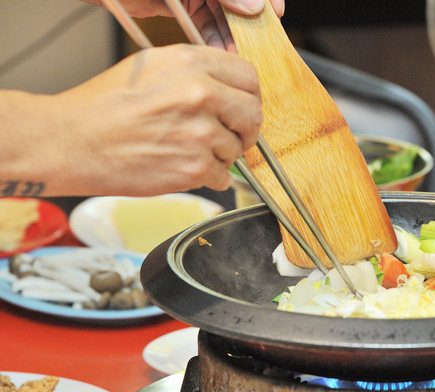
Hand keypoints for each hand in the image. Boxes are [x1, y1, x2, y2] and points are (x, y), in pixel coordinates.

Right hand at [41, 44, 261, 195]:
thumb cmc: (104, 106)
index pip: (249, 77)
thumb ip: (196, 72)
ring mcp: (201, 133)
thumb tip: (228, 86)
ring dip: (221, 154)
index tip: (240, 106)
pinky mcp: (196, 167)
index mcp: (192, 64)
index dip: (247, 95)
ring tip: (190, 151)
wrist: (73, 142)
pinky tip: (185, 168)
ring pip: (237, 148)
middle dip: (244, 127)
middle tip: (230, 134)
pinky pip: (223, 176)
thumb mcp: (151, 66)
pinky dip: (210, 177)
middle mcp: (201, 94)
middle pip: (253, 113)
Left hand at [85, 0, 284, 50]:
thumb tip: (256, 6)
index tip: (274, 17)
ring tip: (235, 56)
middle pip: (241, 5)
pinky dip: (213, 41)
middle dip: (248, 28)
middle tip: (254, 48)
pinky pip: (207, 26)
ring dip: (231, 39)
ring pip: (225, 19)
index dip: (265, 2)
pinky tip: (218, 54)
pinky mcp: (185, 7)